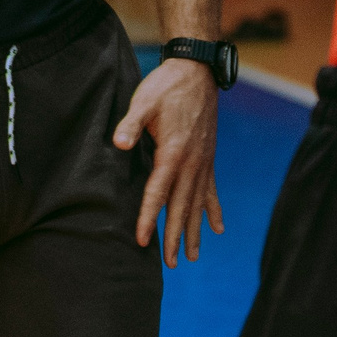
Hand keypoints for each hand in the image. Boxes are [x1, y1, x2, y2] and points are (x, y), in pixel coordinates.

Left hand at [113, 58, 223, 262]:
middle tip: (172, 264)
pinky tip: (218, 229)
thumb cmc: (167, 86)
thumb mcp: (144, 101)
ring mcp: (203, 162)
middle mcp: (192, 163)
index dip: (148, 217)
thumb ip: (131, 123)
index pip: (158, 192)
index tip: (142, 241)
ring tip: (192, 257)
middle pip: (181, 206)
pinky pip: (212, 190)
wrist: (197, 72)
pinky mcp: (208, 158)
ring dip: (195, 231)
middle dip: (175, 236)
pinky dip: (213, 211)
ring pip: (197, 204)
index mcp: (173, 152)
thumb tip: (118, 143)